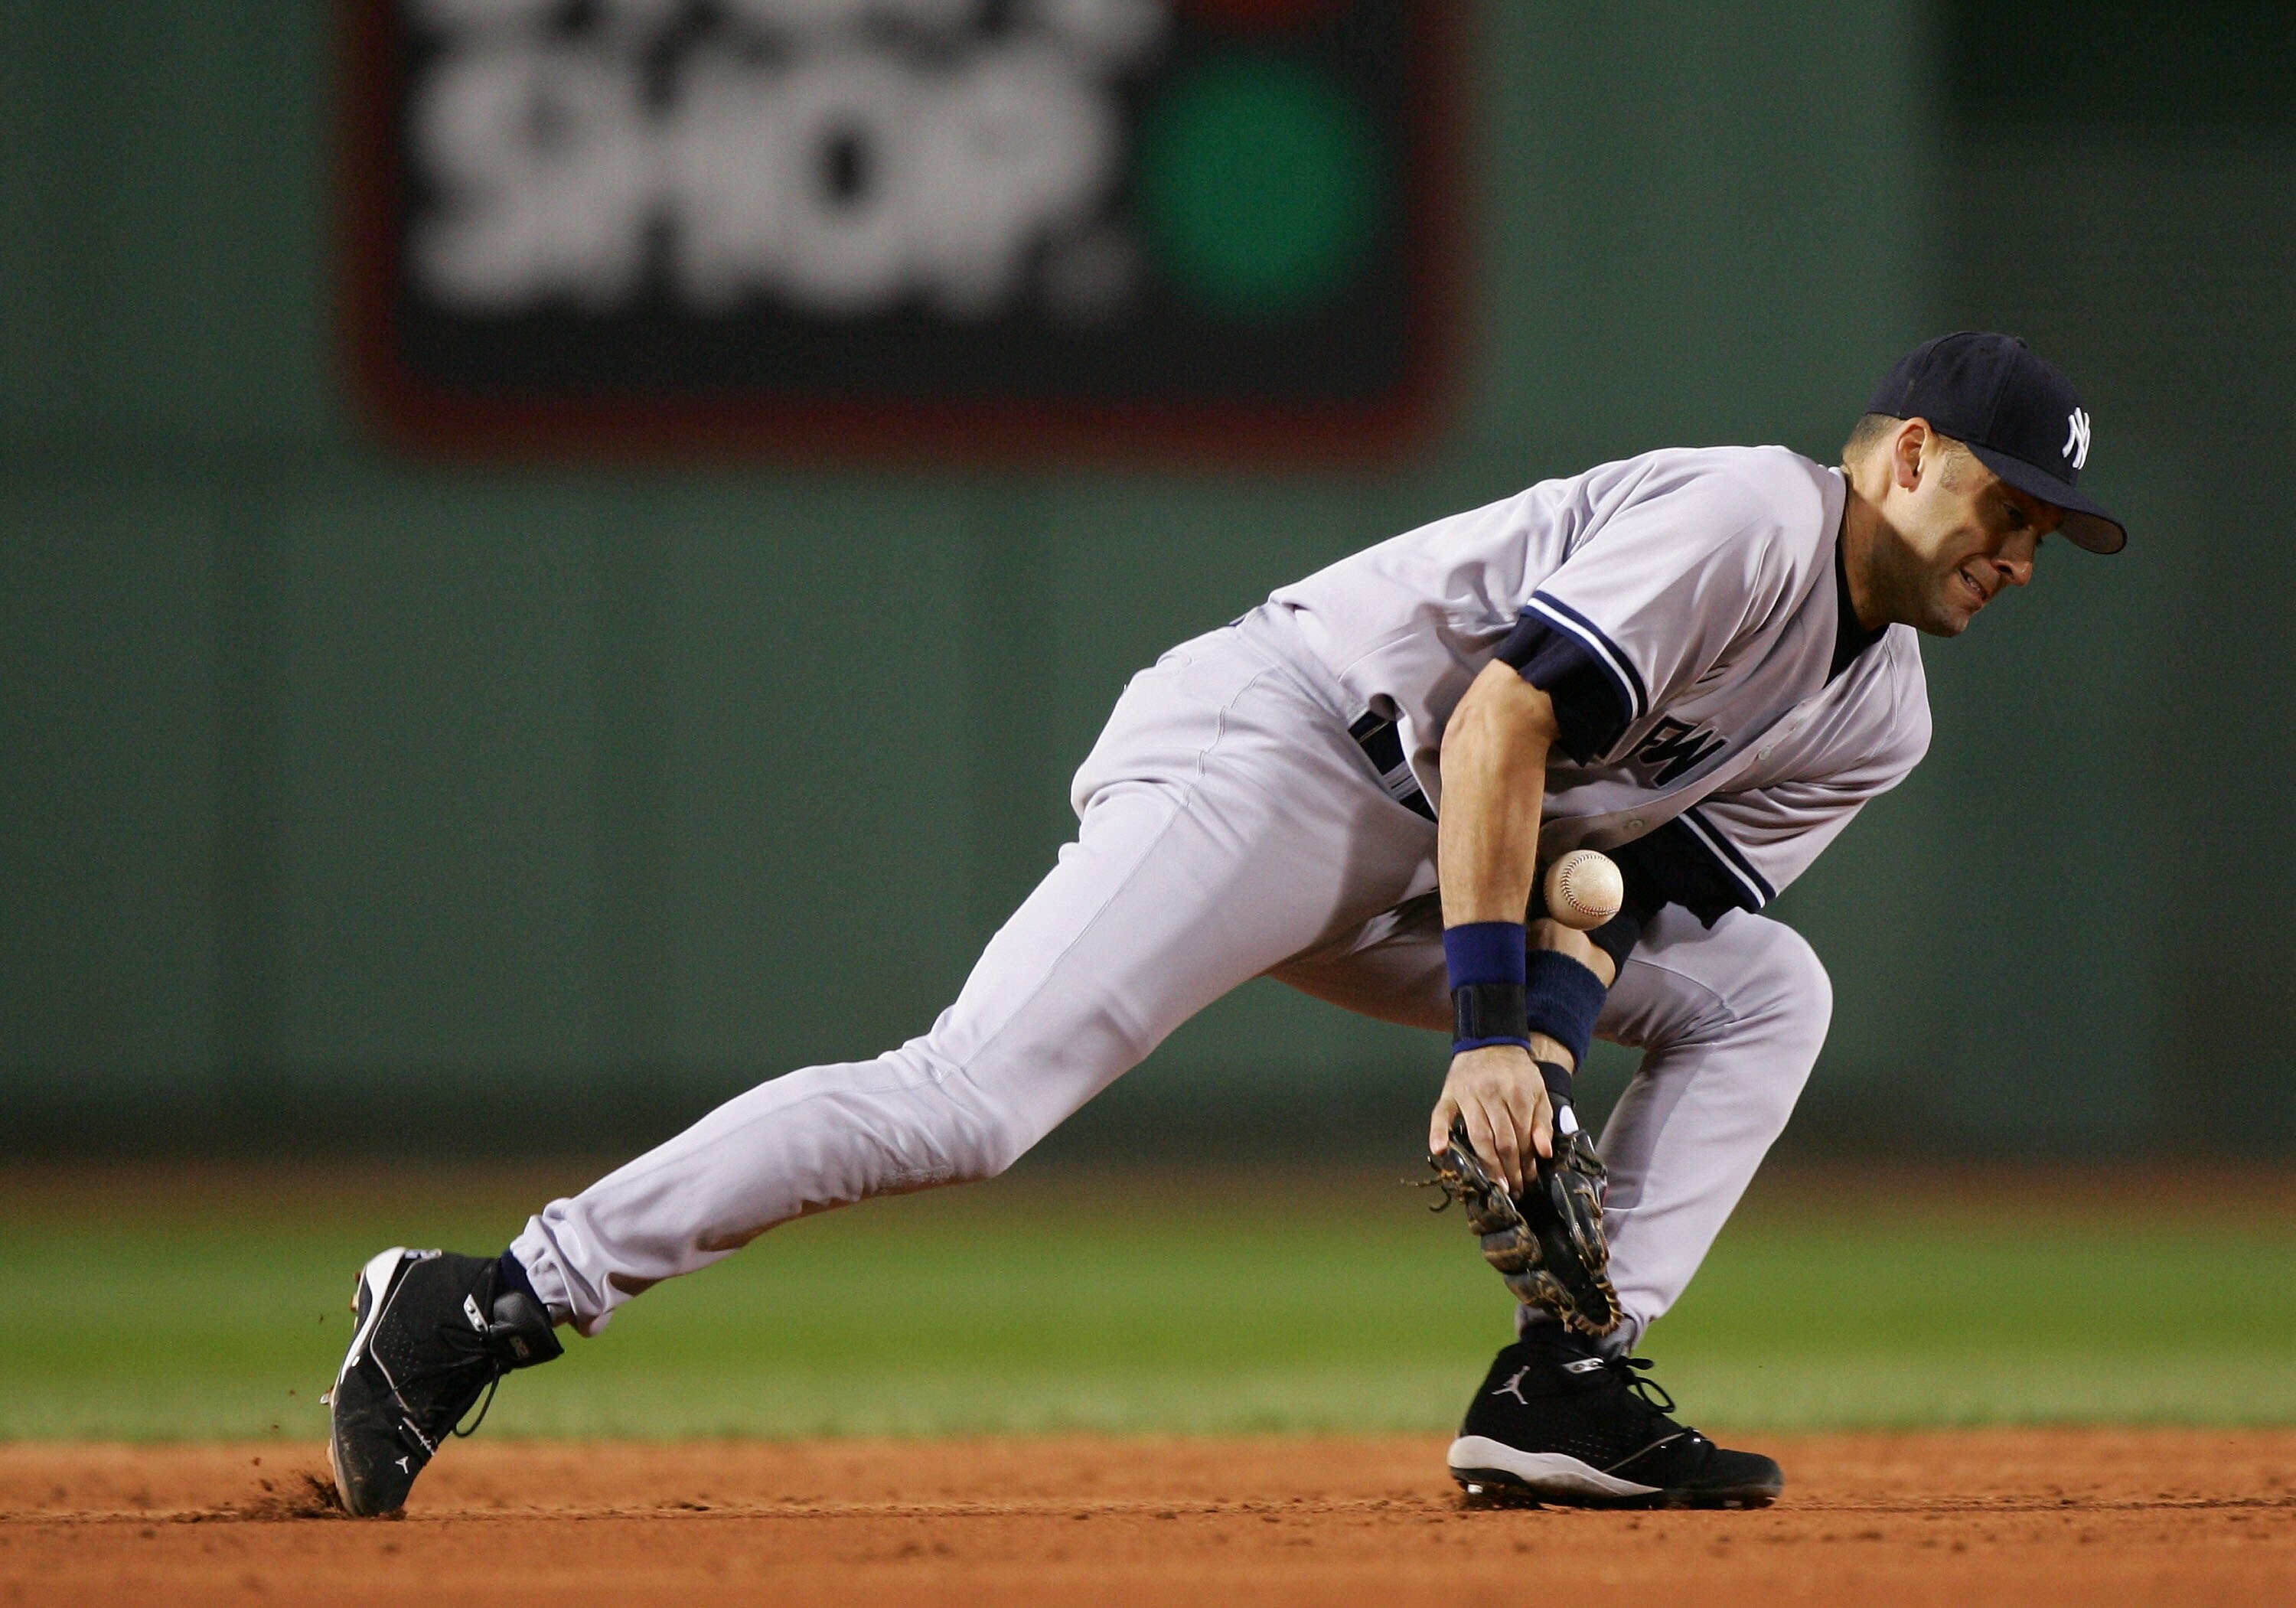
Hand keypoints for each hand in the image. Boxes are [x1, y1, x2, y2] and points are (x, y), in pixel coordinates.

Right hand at [1428, 1043, 1552, 1194]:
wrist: (1491, 1042)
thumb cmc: (1517, 1072)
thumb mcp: (1538, 1091)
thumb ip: (1543, 1121)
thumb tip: (1543, 1152)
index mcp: (1518, 1094)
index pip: (1522, 1136)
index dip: (1526, 1161)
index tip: (1527, 1180)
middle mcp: (1492, 1094)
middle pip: (1502, 1140)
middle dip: (1509, 1169)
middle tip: (1513, 1190)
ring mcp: (1468, 1094)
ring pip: (1478, 1135)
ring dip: (1487, 1163)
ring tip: (1494, 1185)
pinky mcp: (1449, 1093)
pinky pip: (1441, 1115)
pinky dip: (1438, 1132)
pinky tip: (1439, 1151)